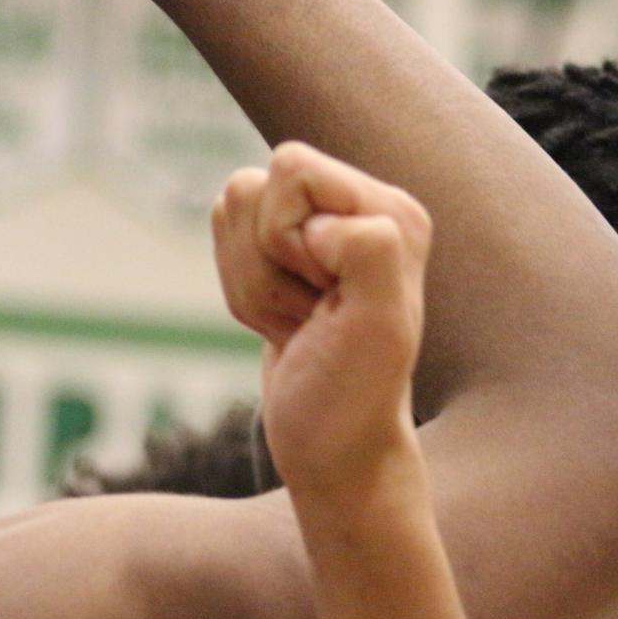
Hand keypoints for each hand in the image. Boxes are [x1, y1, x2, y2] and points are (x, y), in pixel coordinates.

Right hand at [211, 144, 430, 494]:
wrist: (334, 450)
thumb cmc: (355, 394)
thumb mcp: (378, 326)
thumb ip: (370, 251)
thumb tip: (323, 223)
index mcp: (392, 209)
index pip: (292, 168)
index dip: (289, 238)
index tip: (327, 297)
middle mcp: (360, 207)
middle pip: (251, 186)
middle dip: (264, 264)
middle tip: (310, 315)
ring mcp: (321, 229)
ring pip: (232, 211)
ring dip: (252, 285)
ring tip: (297, 323)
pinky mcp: (288, 254)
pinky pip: (225, 240)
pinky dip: (242, 293)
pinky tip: (281, 324)